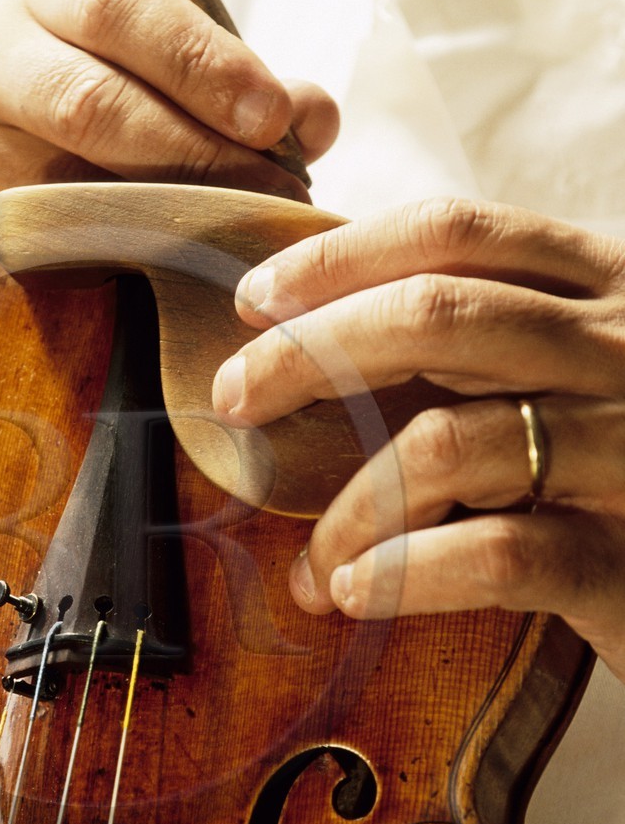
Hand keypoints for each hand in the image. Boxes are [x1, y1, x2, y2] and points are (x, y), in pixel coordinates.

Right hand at [0, 0, 338, 247]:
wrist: (2, 177)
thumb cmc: (106, 116)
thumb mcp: (177, 82)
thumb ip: (250, 94)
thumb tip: (315, 119)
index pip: (121, 4)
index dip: (204, 62)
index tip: (276, 119)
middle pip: (88, 100)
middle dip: (193, 150)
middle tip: (270, 192)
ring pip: (58, 186)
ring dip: (157, 220)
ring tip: (229, 239)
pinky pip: (24, 250)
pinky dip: (94, 266)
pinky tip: (151, 278)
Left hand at [211, 198, 624, 682]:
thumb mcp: (581, 365)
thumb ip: (490, 329)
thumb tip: (322, 312)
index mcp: (607, 284)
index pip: (456, 230)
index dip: (338, 257)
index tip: (254, 298)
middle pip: (437, 316)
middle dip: (309, 354)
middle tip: (235, 400)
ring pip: (448, 447)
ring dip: (349, 512)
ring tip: (311, 565)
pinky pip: (494, 556)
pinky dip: (402, 575)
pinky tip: (355, 592)